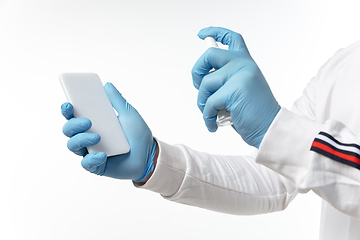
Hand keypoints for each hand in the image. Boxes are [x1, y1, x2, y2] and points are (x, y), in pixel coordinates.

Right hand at [61, 82, 156, 181]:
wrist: (149, 155)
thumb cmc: (138, 135)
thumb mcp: (129, 114)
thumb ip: (118, 100)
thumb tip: (107, 85)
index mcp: (94, 123)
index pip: (74, 116)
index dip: (67, 110)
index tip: (68, 104)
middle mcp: (88, 136)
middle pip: (69, 130)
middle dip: (73, 125)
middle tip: (88, 122)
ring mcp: (91, 151)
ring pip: (73, 146)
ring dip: (81, 139)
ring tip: (97, 137)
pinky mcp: (97, 166)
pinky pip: (86, 164)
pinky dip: (92, 159)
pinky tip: (103, 155)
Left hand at [192, 27, 280, 147]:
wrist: (270, 128)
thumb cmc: (253, 113)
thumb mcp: (240, 89)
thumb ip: (226, 78)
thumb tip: (202, 77)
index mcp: (246, 63)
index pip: (232, 38)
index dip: (215, 32)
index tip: (202, 34)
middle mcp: (244, 64)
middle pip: (209, 55)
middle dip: (196, 72)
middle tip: (198, 87)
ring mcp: (240, 75)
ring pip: (205, 83)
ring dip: (202, 102)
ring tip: (211, 113)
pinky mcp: (235, 90)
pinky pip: (209, 102)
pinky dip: (207, 116)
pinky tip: (214, 123)